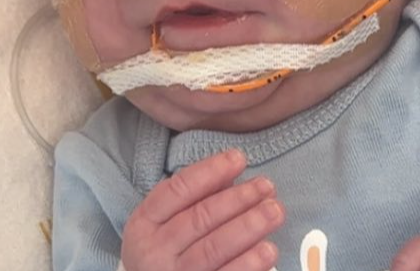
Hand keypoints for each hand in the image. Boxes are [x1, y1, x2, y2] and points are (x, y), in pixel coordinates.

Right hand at [121, 149, 284, 270]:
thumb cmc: (168, 247)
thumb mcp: (168, 219)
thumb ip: (199, 194)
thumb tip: (232, 174)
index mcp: (145, 222)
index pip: (178, 190)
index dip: (210, 171)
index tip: (239, 158)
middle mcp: (155, 251)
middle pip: (200, 218)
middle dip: (238, 199)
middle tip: (266, 186)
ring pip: (213, 249)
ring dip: (248, 228)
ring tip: (274, 212)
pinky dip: (248, 264)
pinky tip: (267, 250)